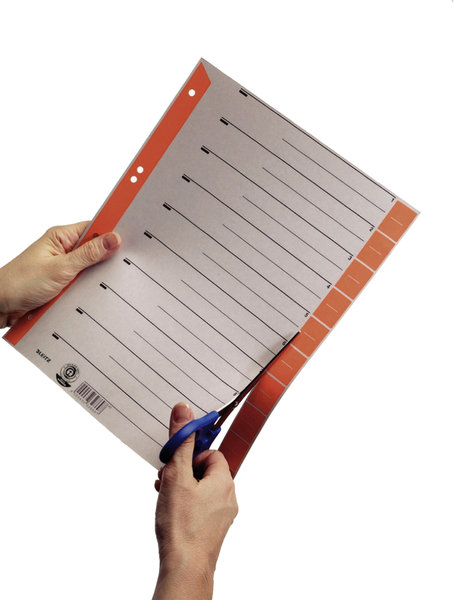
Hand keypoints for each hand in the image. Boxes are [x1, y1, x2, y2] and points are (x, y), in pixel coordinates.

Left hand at [0, 222, 120, 327]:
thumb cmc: (19, 283)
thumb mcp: (60, 268)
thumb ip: (88, 254)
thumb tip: (113, 239)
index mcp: (61, 237)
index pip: (95, 228)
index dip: (113, 232)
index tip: (132, 239)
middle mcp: (62, 249)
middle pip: (95, 249)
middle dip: (107, 259)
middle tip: (122, 267)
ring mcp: (63, 266)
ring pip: (90, 268)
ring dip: (95, 278)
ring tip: (103, 283)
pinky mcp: (62, 282)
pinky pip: (82, 282)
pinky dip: (88, 289)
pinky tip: (93, 295)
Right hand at [153, 403, 237, 599]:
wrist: (184, 568)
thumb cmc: (182, 526)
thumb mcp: (177, 475)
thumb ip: (181, 443)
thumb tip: (184, 412)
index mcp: (224, 480)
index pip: (212, 453)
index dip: (192, 454)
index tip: (177, 458)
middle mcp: (228, 496)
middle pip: (205, 470)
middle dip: (183, 471)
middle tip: (166, 478)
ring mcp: (222, 515)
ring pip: (201, 489)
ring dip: (182, 487)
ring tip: (164, 496)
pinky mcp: (213, 530)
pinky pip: (201, 507)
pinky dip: (186, 504)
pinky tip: (170, 511)